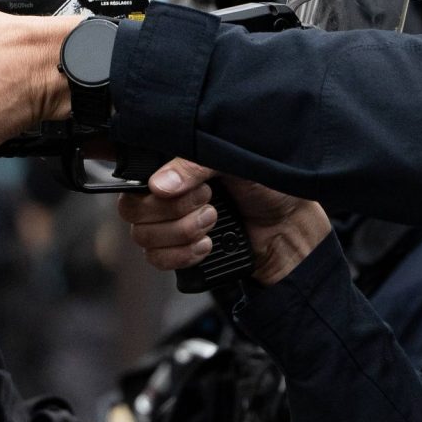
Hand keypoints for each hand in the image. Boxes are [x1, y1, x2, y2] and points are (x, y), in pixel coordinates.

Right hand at [118, 158, 329, 284]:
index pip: (134, 177)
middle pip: (133, 210)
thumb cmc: (266, 186)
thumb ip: (192, 166)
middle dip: (174, 210)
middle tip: (209, 201)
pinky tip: (207, 244)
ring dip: (182, 232)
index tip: (189, 188)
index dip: (152, 188)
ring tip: (213, 221)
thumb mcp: (230, 162)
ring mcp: (169, 226)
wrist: (288, 226)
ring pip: (143, 237)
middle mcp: (165, 196)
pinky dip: (183, 254)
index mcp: (173, 168)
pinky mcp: (177, 252)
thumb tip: (159, 185)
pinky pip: (157, 260)